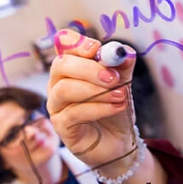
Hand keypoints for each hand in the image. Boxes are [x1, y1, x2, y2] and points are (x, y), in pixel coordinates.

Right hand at [47, 29, 137, 174]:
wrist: (118, 141)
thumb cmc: (114, 108)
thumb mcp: (122, 83)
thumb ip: (123, 66)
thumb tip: (125, 52)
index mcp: (72, 66)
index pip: (64, 44)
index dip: (77, 42)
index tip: (96, 48)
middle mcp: (58, 82)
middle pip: (61, 65)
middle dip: (89, 68)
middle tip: (114, 77)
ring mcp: (56, 105)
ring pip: (65, 89)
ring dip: (96, 90)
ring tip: (121, 95)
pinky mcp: (61, 126)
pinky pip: (73, 113)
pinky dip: (98, 108)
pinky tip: (117, 107)